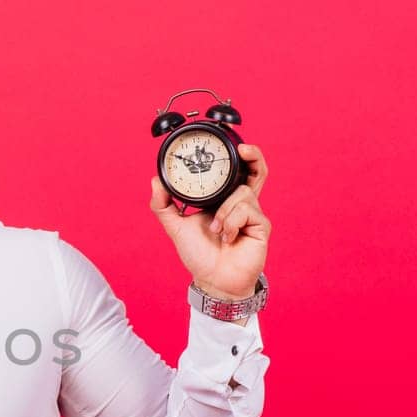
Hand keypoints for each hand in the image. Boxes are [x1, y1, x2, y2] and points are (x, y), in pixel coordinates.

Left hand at [150, 144, 270, 299]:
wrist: (213, 280)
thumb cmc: (199, 256)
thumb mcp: (175, 227)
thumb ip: (163, 205)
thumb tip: (155, 181)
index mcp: (222, 200)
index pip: (232, 173)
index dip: (234, 156)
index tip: (228, 136)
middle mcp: (240, 203)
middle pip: (255, 171)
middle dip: (253, 156)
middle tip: (244, 149)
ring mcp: (252, 213)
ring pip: (242, 192)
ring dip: (224, 211)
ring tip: (215, 230)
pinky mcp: (261, 225)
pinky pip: (247, 209)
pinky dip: (231, 222)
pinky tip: (227, 237)